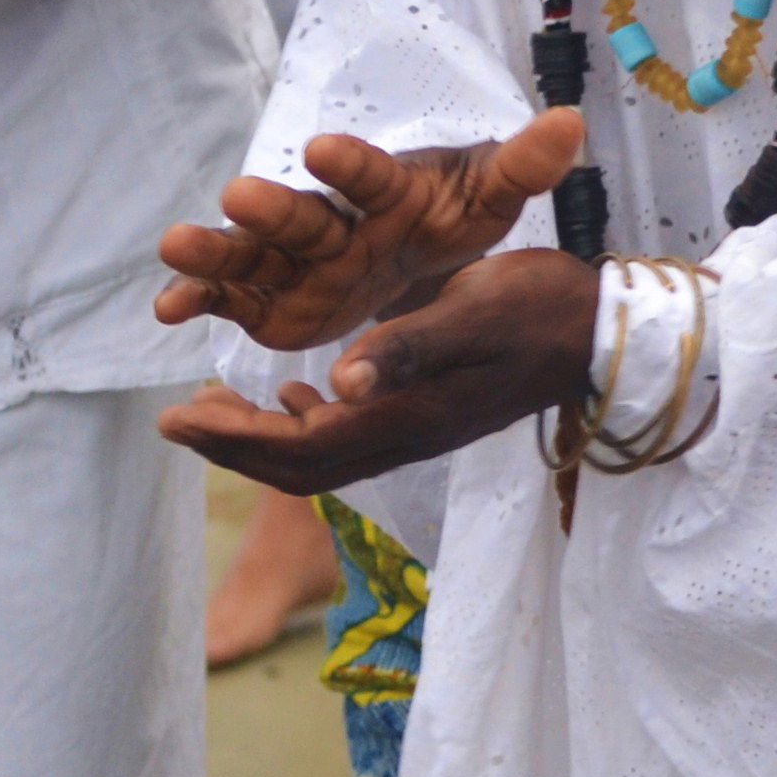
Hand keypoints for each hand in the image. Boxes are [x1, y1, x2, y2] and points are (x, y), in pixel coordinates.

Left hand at [157, 246, 600, 492]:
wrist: (603, 336)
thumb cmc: (540, 310)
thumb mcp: (470, 313)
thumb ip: (404, 348)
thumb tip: (337, 384)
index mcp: (407, 415)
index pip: (301, 446)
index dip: (233, 437)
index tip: (173, 418)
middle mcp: (408, 435)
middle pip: (303, 467)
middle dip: (234, 446)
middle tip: (176, 420)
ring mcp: (421, 429)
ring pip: (325, 456)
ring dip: (264, 439)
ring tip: (216, 412)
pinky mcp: (432, 414)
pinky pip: (354, 437)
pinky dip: (308, 425)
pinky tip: (296, 396)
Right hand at [158, 109, 588, 349]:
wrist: (423, 254)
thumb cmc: (451, 217)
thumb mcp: (489, 199)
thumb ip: (521, 167)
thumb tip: (570, 123)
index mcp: (385, 193)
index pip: (370, 175)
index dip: (351, 163)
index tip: (325, 150)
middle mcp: (332, 222)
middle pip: (299, 216)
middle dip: (272, 208)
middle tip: (240, 194)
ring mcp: (296, 262)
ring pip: (252, 255)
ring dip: (216, 252)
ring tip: (176, 249)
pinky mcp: (273, 298)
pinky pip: (232, 298)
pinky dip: (201, 300)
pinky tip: (169, 310)